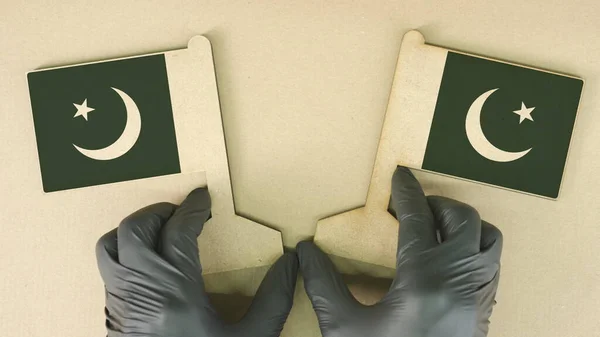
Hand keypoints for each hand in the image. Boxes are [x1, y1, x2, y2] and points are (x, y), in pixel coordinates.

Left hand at [96, 188, 298, 336]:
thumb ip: (273, 299)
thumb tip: (291, 263)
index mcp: (176, 290)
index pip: (178, 231)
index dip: (193, 207)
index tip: (204, 197)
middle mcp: (140, 290)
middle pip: (135, 230)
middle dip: (158, 213)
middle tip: (182, 213)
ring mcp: (121, 303)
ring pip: (110, 247)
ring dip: (134, 230)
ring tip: (161, 231)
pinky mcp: (112, 317)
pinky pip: (108, 270)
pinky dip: (125, 253)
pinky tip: (150, 265)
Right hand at [297, 166, 502, 336]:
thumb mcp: (345, 329)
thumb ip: (323, 285)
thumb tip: (304, 251)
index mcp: (423, 278)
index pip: (416, 218)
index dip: (405, 192)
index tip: (398, 174)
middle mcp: (459, 280)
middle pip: (462, 219)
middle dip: (437, 204)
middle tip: (412, 206)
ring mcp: (478, 295)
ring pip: (487, 239)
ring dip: (463, 224)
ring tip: (434, 227)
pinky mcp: (484, 311)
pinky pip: (491, 263)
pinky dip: (474, 247)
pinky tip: (448, 259)